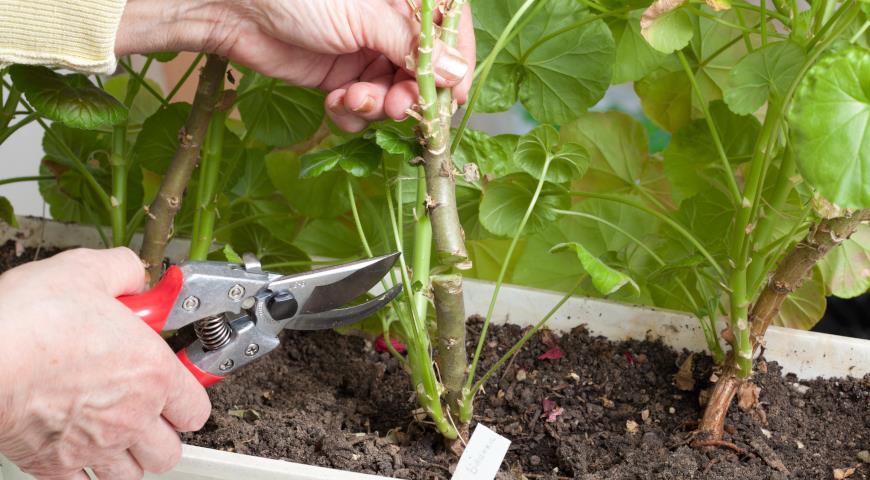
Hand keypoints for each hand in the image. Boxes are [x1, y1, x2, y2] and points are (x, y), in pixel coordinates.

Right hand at [0, 248, 210, 479]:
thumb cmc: (29, 320)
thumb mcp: (86, 271)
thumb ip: (122, 272)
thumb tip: (132, 276)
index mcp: (152, 373)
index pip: (196, 408)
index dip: (188, 397)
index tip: (177, 385)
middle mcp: (131, 416)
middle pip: (169, 450)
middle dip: (163, 433)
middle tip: (149, 412)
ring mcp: (93, 446)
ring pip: (132, 474)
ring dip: (130, 457)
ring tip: (117, 433)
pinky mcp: (53, 466)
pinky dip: (87, 473)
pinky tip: (80, 450)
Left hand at [116, 0, 475, 131]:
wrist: (234, 9)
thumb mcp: (365, 17)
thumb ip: (412, 48)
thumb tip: (456, 73)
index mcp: (404, 1)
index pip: (449, 33)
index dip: (454, 68)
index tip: (452, 98)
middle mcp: (391, 27)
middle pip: (424, 74)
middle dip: (411, 96)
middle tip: (396, 109)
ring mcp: (367, 54)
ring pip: (395, 96)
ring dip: (378, 107)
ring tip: (352, 100)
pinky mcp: (343, 80)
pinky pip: (365, 109)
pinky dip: (353, 114)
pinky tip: (334, 103)